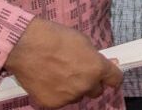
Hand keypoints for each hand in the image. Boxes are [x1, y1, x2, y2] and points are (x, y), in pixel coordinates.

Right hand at [6, 18, 120, 108]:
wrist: (25, 46)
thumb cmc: (54, 37)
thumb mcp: (82, 41)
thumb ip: (94, 57)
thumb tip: (106, 63)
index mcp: (96, 68)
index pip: (115, 79)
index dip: (112, 77)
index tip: (108, 76)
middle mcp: (86, 85)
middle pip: (95, 91)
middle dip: (90, 83)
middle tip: (76, 72)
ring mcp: (68, 97)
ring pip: (76, 96)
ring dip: (72, 88)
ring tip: (56, 73)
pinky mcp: (52, 103)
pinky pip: (59, 100)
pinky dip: (55, 93)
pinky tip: (46, 80)